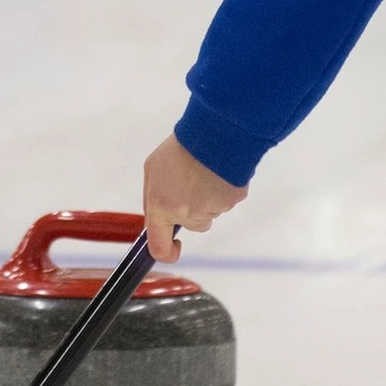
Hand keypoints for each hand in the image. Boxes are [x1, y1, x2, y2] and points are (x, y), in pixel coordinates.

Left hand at [142, 134, 247, 262]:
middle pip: (192, 224)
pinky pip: (226, 200)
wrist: (215, 132)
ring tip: (205, 171)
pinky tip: (219, 170)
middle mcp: (187, 214)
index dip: (168, 252)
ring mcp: (211, 208)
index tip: (174, 245)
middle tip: (191, 181)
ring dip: (208, 197)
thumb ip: (153, 197)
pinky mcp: (232, 200)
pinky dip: (223, 189)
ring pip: (210, 212)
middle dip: (192, 209)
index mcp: (162, 207)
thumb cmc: (181, 148)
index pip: (160, 248)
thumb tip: (158, 215)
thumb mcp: (152, 169)